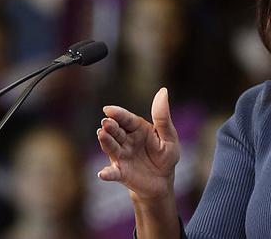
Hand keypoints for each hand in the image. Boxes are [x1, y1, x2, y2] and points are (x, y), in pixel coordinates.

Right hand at [97, 87, 179, 201]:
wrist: (163, 180)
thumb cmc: (165, 155)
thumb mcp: (169, 136)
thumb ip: (162, 117)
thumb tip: (163, 90)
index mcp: (137, 128)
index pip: (127, 119)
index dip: (118, 113)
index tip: (108, 109)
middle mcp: (126, 140)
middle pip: (116, 131)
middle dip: (110, 126)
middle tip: (106, 122)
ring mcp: (121, 156)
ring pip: (111, 147)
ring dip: (105, 142)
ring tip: (101, 135)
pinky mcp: (121, 172)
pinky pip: (113, 172)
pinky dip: (107, 173)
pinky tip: (103, 174)